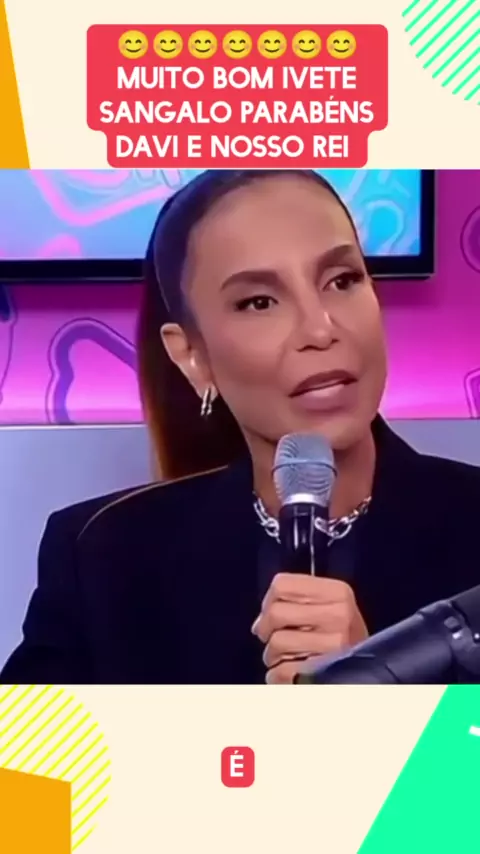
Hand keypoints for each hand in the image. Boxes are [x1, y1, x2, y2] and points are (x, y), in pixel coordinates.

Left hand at [252, 573, 367, 683]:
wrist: (368, 673)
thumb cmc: (342, 639)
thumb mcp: (328, 609)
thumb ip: (295, 604)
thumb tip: (260, 622)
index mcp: (337, 592)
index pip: (282, 584)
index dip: (268, 601)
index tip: (271, 614)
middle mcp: (340, 614)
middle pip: (276, 612)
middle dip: (267, 631)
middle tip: (273, 640)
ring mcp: (335, 643)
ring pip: (277, 642)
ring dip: (272, 656)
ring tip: (285, 658)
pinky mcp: (327, 670)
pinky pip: (283, 670)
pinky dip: (278, 676)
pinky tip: (288, 674)